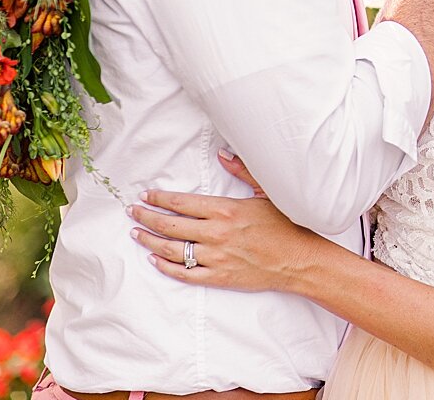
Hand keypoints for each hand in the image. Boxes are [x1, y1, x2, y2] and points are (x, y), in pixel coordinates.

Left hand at [129, 153, 325, 293]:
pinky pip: (185, 274)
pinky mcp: (219, 277)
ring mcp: (216, 257)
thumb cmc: (286, 225)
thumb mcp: (266, 192)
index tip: (146, 195)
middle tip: (133, 212)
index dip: (160, 198)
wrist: (300, 260)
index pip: (182, 203)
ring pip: (171, 250)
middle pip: (170, 225)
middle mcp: (216, 234)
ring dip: (150, 241)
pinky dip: (166, 267)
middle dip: (147, 217)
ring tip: (136, 234)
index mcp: (226, 210)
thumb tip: (222, 155)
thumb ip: (243, 171)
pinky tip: (155, 260)